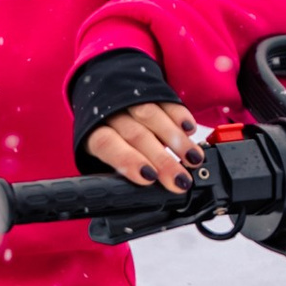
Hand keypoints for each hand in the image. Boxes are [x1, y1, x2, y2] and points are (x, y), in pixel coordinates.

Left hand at [88, 98, 203, 191]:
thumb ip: (117, 175)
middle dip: (162, 160)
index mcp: (92, 134)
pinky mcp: (148, 89)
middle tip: (180, 180)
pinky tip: (190, 130)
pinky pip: (165, 100)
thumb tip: (136, 197)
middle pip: (135, 135)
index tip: (148, 177)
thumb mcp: (101, 160)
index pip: (107, 144)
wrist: (102, 95)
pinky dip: (179, 116)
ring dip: (176, 140)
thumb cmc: (107, 140)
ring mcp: (130, 99)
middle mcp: (109, 114)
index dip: (128, 160)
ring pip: (152, 117)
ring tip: (193, 159)